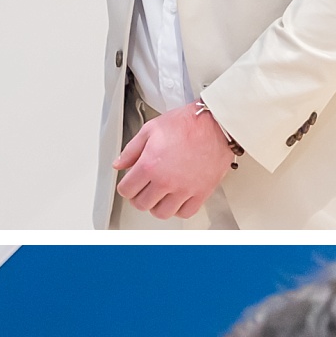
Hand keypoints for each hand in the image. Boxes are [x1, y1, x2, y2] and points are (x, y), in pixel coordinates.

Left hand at [114, 103, 235, 217]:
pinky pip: (185, 212)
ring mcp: (184, 189)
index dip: (125, 187)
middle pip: (142, 204)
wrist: (216, 124)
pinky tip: (177, 198)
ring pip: (162, 213)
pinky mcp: (201, 192)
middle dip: (139, 197)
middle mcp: (166, 181)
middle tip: (143, 188)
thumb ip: (131, 149)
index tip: (130, 183)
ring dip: (157, 205)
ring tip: (159, 195)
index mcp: (149, 165)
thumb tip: (119, 164)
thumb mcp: (151, 129)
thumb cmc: (187, 123)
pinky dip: (178, 209)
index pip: (126, 190)